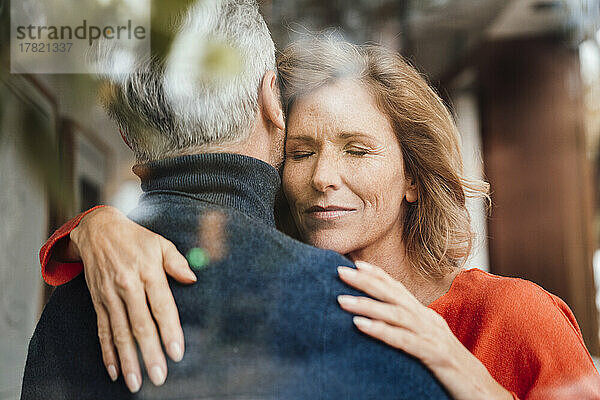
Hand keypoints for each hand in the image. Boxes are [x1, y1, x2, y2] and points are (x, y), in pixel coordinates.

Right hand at [70, 206, 196, 391]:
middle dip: (150, 353)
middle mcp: (128, 285)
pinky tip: (113, 370)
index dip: (169, 330)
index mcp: (148, 271)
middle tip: (159, 376)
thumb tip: (192, 279)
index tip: (177, 352)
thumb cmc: (135, 238)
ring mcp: (110, 295)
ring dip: (128, 360)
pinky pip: (102, 329)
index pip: (161, 306)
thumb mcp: (160, 243)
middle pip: (141, 325)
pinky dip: (107, 351)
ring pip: (120, 332)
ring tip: (136, 382)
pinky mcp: (98, 301)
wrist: (97, 230)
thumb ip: (177, 262)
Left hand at [336, 261, 512, 399]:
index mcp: (426, 316)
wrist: (482, 391)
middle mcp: (428, 321)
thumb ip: (409, 329)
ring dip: (367, 305)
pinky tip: (360, 325)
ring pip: (395, 314)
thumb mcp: (427, 342)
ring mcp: (432, 337)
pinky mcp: (434, 355)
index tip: (355, 263)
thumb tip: (384, 320)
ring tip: (341, 300)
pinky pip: (402, 341)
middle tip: (339, 272)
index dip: (378, 275)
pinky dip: (380, 331)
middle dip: (366, 282)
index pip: (399, 289)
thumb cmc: (450, 367)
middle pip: (394, 295)